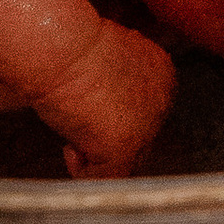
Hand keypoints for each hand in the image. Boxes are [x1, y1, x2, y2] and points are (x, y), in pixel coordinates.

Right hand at [37, 16, 177, 176]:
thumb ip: (116, 81)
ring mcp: (147, 126)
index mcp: (162, 73)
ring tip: (72, 137)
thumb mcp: (105, 58)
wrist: (60, 48)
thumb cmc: (69, 47)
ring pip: (127, 160)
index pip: (146, 112)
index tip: (90, 112)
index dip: (115, 118)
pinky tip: (69, 151)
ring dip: (96, 155)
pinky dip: (85, 172)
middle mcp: (163, 100)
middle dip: (106, 139)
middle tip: (78, 128)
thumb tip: (103, 106)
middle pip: (139, 137)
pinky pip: (109, 177)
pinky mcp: (126, 147)